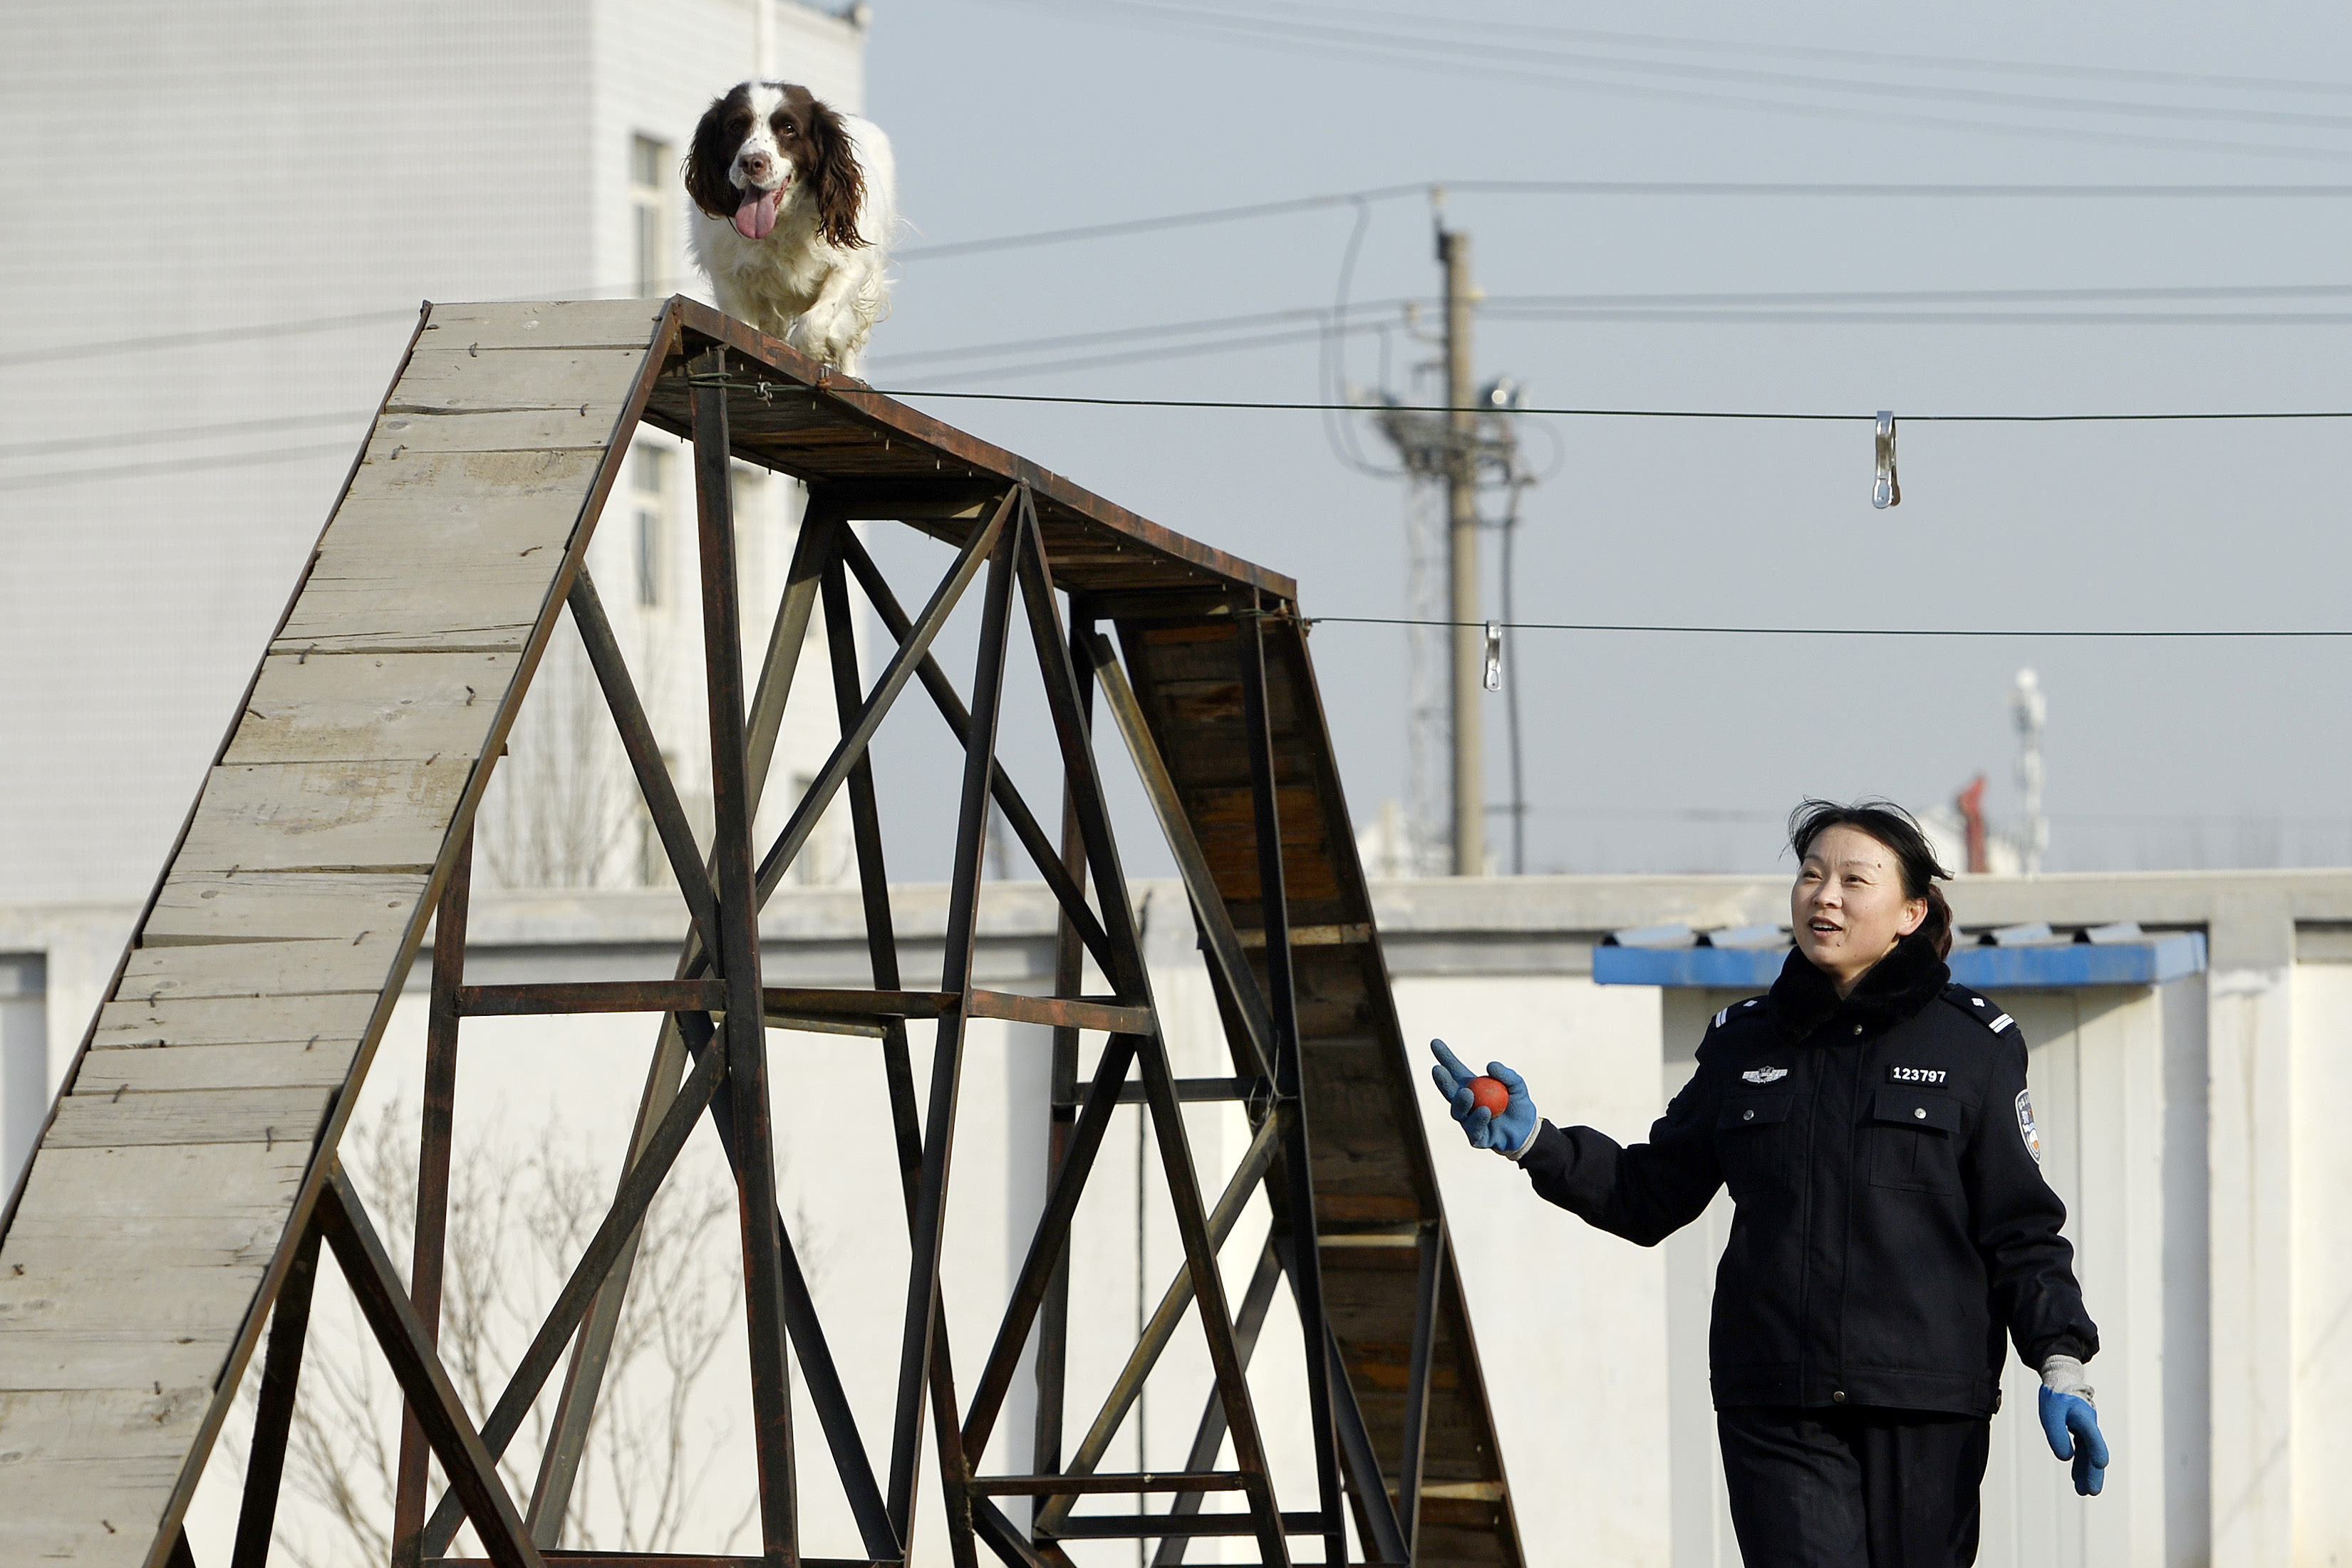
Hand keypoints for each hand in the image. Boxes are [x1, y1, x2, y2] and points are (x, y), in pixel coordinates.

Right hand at [1428, 1040, 1539, 1157]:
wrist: (1526, 1131)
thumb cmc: (1518, 1104)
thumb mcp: (1517, 1085)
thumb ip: (1506, 1074)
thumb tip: (1490, 1066)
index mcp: (1471, 1086)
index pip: (1454, 1070)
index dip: (1444, 1057)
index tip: (1435, 1043)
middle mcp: (1465, 1102)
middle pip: (1449, 1090)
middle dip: (1442, 1080)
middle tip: (1438, 1070)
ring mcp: (1468, 1120)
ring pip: (1458, 1111)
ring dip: (1461, 1101)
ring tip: (1467, 1093)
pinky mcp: (1475, 1136)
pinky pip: (1473, 1128)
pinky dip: (1478, 1119)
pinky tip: (1484, 1111)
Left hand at [2038, 1355, 2108, 1496]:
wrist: (2062, 1382)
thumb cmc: (2055, 1396)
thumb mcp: (2050, 1412)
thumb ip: (2057, 1434)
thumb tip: (2066, 1458)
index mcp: (2084, 1417)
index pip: (2092, 1435)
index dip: (2097, 1449)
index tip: (2101, 1464)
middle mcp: (2089, 1426)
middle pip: (2093, 1452)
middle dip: (2093, 1472)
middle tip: (2092, 1491)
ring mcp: (2086, 1431)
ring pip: (2089, 1455)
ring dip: (2086, 1473)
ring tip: (2084, 1491)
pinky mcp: (2081, 1433)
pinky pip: (2083, 1452)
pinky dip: (2080, 1465)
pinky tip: (2076, 1478)